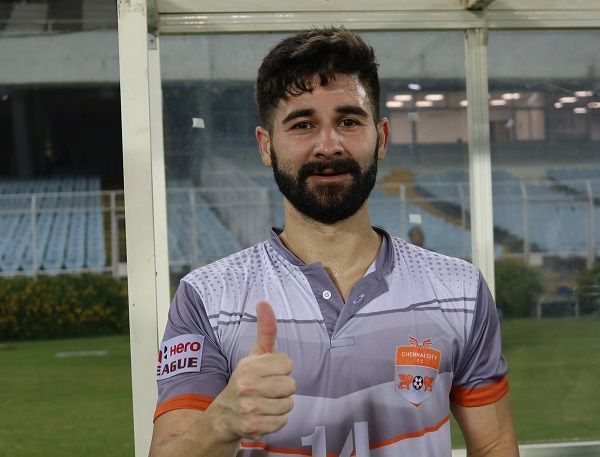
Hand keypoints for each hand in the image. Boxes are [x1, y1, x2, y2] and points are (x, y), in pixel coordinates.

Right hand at [207, 301, 295, 442]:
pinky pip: (282, 422)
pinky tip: (263, 415)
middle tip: (267, 389)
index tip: (269, 372)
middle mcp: (247, 385)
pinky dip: (276, 420)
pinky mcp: (253, 426)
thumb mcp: (255, 354)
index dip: (281, 368)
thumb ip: (265, 329)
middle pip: (291, 385)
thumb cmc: (246, 379)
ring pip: (288, 404)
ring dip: (280, 405)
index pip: (288, 363)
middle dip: (283, 388)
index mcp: (249, 365)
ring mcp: (249, 407)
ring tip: (265, 402)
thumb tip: (264, 301)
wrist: (224, 414)